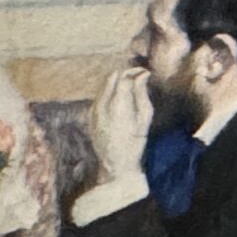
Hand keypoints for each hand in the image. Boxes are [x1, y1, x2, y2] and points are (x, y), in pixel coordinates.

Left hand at [91, 65, 153, 189]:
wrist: (116, 165)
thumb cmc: (136, 143)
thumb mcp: (145, 119)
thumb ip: (142, 94)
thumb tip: (143, 75)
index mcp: (118, 105)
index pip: (125, 77)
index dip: (136, 72)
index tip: (146, 72)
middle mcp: (102, 105)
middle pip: (112, 77)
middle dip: (126, 74)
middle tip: (139, 77)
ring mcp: (94, 110)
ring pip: (104, 86)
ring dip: (117, 83)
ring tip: (131, 88)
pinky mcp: (90, 116)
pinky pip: (99, 97)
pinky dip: (110, 93)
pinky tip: (120, 101)